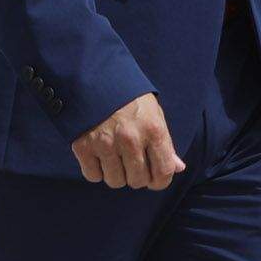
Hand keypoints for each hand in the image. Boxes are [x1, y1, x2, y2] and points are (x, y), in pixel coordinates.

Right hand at [71, 92, 185, 189]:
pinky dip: (96, 171)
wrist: (94, 78)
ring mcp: (105, 144)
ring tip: (116, 159)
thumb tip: (178, 168)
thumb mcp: (154, 114)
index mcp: (154, 130)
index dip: (161, 181)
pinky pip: (93, 176)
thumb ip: (165, 143)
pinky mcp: (83, 146)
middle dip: (137, 177)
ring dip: (117, 175)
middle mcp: (131, 139)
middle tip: (133, 164)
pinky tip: (100, 158)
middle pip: (138, 181)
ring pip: (115, 181)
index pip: (164, 172)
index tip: (156, 179)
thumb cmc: (129, 98)